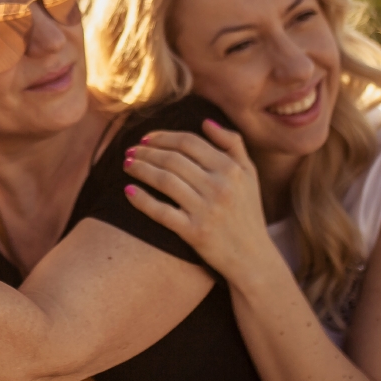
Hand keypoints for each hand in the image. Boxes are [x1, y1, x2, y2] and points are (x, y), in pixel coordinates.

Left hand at [122, 119, 274, 279]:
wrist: (253, 258)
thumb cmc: (247, 212)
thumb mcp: (250, 175)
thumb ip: (233, 144)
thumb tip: (206, 122)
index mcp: (231, 169)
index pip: (188, 142)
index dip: (163, 137)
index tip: (146, 138)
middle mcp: (220, 187)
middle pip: (173, 159)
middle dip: (146, 151)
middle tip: (129, 150)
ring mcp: (206, 210)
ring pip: (164, 180)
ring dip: (140, 169)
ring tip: (126, 164)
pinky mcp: (194, 232)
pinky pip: (161, 212)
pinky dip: (142, 200)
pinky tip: (128, 191)